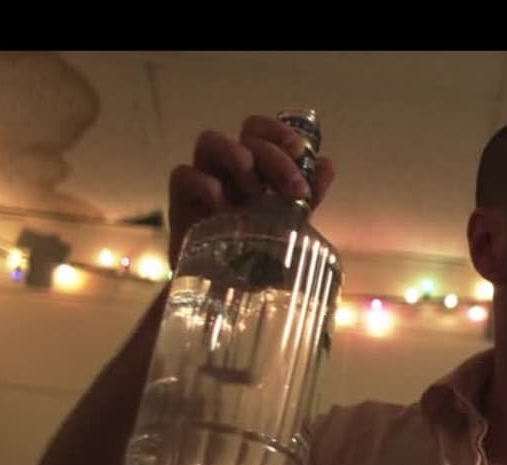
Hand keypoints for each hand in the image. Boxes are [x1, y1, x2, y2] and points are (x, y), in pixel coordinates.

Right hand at [166, 114, 337, 265]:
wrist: (227, 292)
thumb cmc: (257, 252)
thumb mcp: (290, 224)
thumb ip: (307, 196)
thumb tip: (327, 165)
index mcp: (254, 166)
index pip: (260, 129)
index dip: (279, 130)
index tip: (300, 151)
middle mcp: (227, 167)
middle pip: (245, 135)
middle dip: (274, 156)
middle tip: (294, 189)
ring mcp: (202, 180)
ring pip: (210, 141)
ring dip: (238, 157)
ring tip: (256, 191)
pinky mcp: (179, 202)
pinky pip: (184, 174)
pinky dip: (206, 185)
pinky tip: (225, 209)